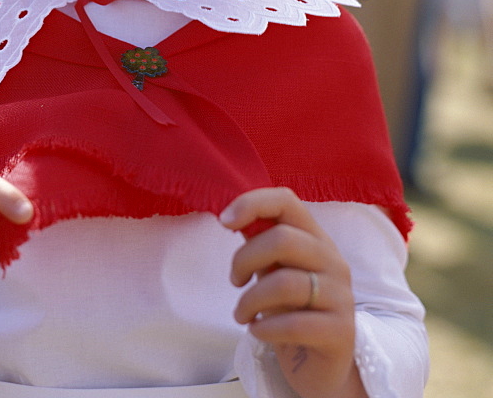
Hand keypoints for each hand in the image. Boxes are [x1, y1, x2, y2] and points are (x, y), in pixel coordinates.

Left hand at [221, 188, 365, 397]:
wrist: (320, 365)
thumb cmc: (292, 310)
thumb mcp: (274, 269)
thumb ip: (259, 241)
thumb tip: (230, 215)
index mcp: (315, 238)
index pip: (287, 201)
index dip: (252, 203)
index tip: (224, 221)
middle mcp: (333, 261)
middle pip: (283, 239)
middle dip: (245, 259)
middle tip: (234, 280)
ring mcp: (341, 296)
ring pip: (286, 283)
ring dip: (250, 301)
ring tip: (241, 315)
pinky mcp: (341, 332)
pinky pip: (295, 324)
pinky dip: (265, 328)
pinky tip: (258, 331)